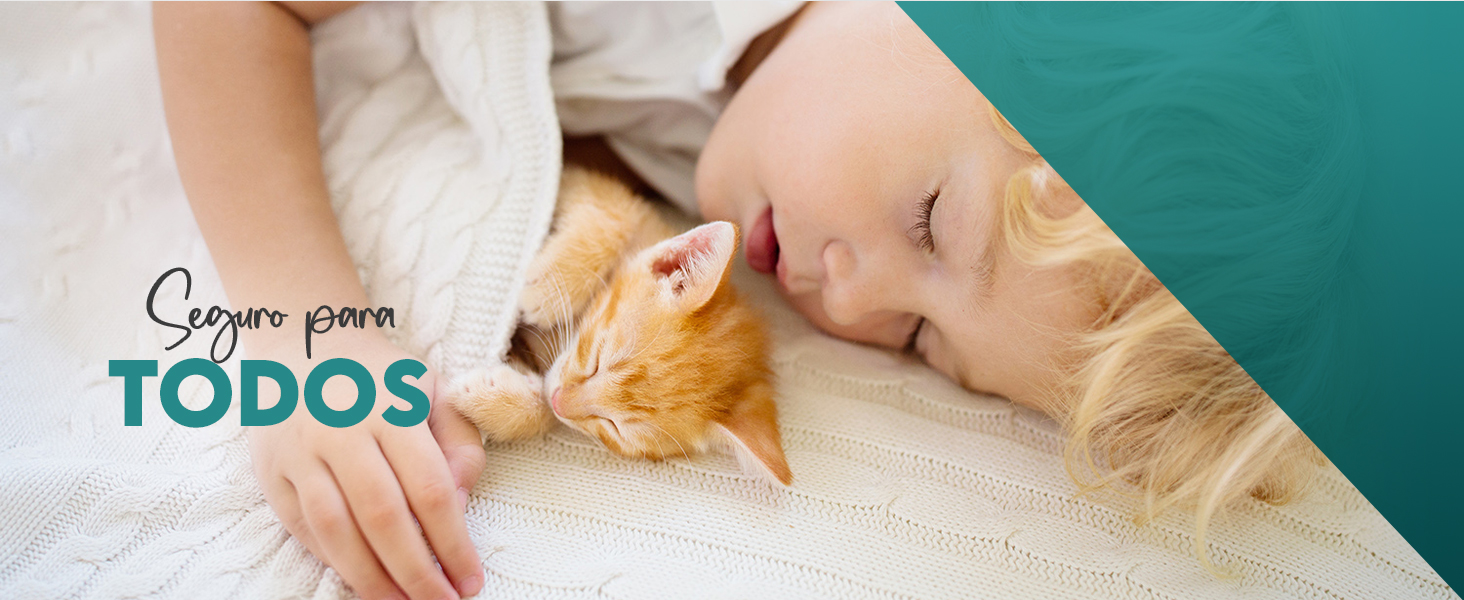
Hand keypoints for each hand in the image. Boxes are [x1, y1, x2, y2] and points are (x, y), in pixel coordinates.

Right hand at [246, 332, 486, 599]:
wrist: (303, 341)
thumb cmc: (380, 376)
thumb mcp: (432, 390)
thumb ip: (458, 442)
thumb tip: (460, 504)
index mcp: (391, 407)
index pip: (429, 488)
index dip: (453, 541)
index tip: (470, 579)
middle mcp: (342, 429)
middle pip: (383, 516)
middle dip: (416, 571)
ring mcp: (300, 451)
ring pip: (335, 529)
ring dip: (370, 578)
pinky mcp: (271, 471)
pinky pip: (302, 528)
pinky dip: (332, 560)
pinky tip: (361, 579)